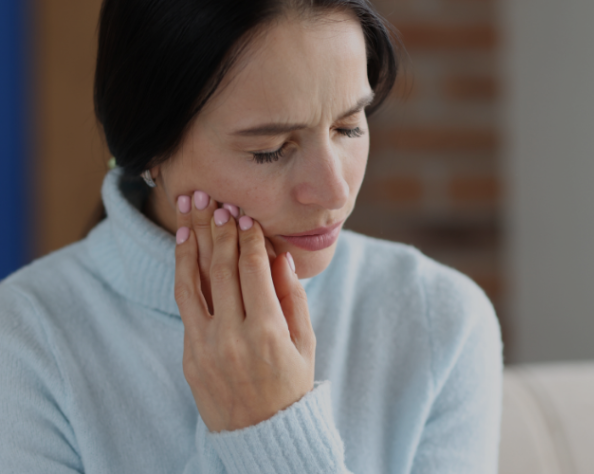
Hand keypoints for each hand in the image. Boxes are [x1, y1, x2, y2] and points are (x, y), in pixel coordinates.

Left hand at [173, 192, 315, 432]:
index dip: (249, 238)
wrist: (261, 435)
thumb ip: (292, 297)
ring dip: (193, 240)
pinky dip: (184, 271)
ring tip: (192, 210)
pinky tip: (185, 246)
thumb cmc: (291, 387)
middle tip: (217, 200)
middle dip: (220, 229)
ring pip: (195, 280)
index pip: (254, 270)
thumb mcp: (305, 343)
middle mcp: (233, 335)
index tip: (246, 214)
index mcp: (268, 332)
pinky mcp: (190, 353)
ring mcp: (206, 345)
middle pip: (223, 268)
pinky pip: (186, 303)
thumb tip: (279, 256)